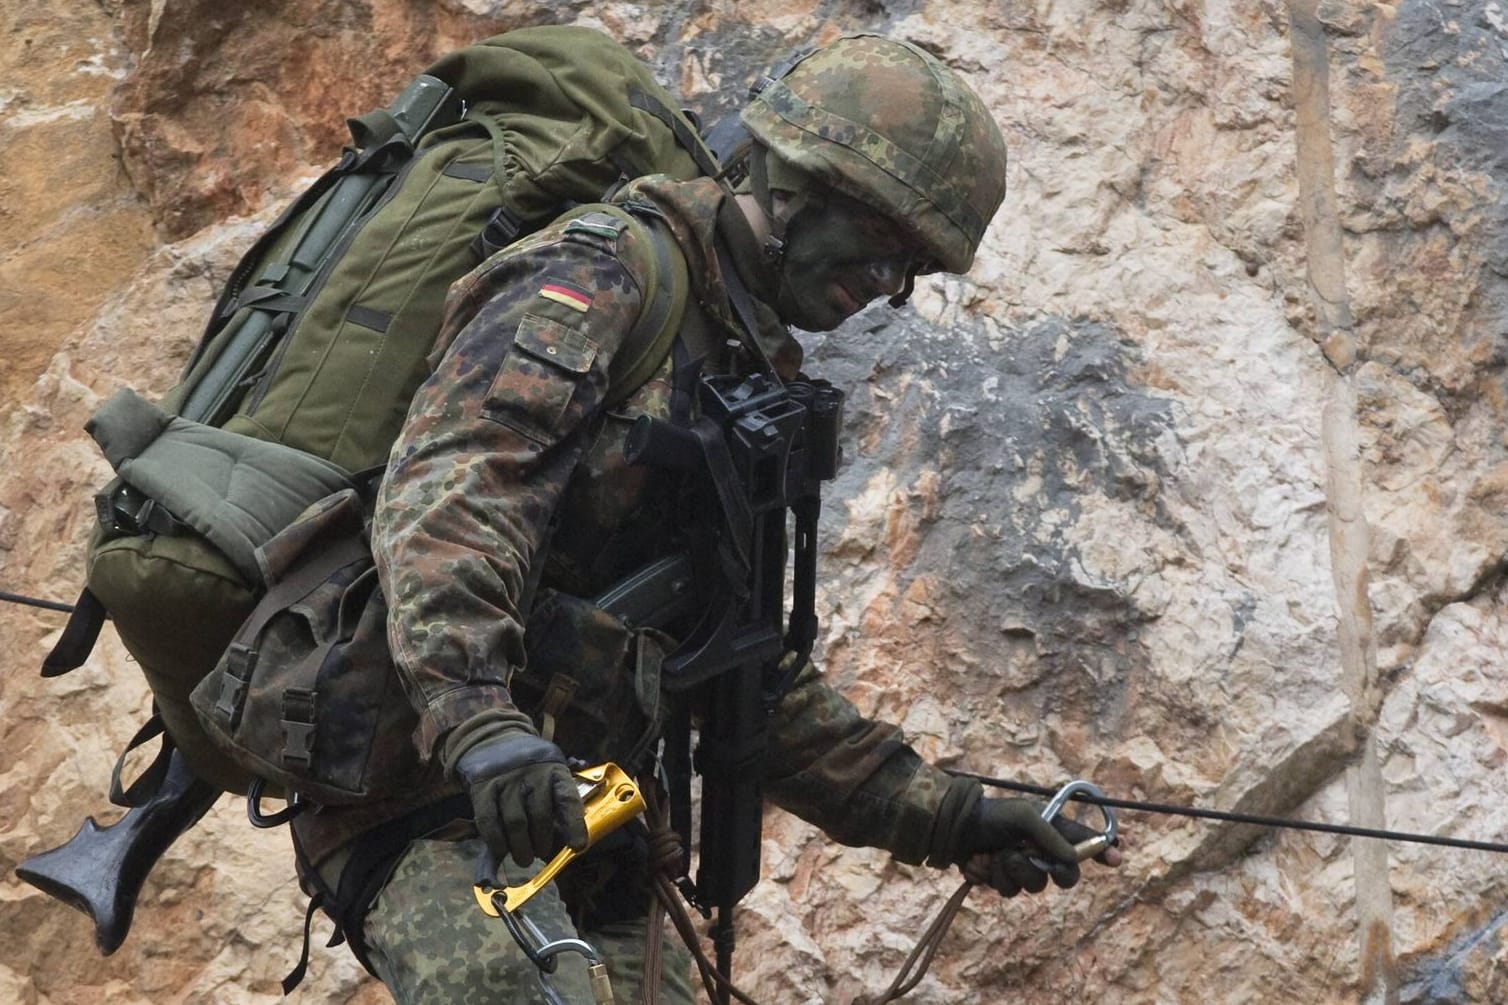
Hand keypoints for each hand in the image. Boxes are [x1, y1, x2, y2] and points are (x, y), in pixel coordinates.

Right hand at [451, 726, 587, 866]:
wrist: (494, 739)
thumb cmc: (530, 770)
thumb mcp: (549, 775)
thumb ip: (557, 804)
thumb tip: (569, 843)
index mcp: (555, 770)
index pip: (567, 798)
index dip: (574, 824)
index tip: (578, 846)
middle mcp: (532, 773)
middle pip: (540, 815)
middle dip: (542, 841)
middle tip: (540, 853)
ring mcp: (506, 779)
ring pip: (515, 821)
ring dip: (520, 846)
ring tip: (524, 858)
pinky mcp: (483, 787)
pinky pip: (489, 820)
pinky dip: (496, 841)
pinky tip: (502, 850)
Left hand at [957, 798, 1115, 896]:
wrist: (953, 828)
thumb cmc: (992, 815)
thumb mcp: (1024, 816)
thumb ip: (1049, 835)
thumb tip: (1071, 857)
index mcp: (1052, 832)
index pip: (1085, 845)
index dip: (1104, 852)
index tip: (1117, 858)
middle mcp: (1042, 852)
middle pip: (1064, 877)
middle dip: (1039, 868)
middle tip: (1019, 854)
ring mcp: (1022, 869)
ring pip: (1031, 886)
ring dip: (1008, 870)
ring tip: (992, 854)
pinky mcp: (1003, 882)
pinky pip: (1006, 891)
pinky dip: (990, 876)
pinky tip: (978, 862)